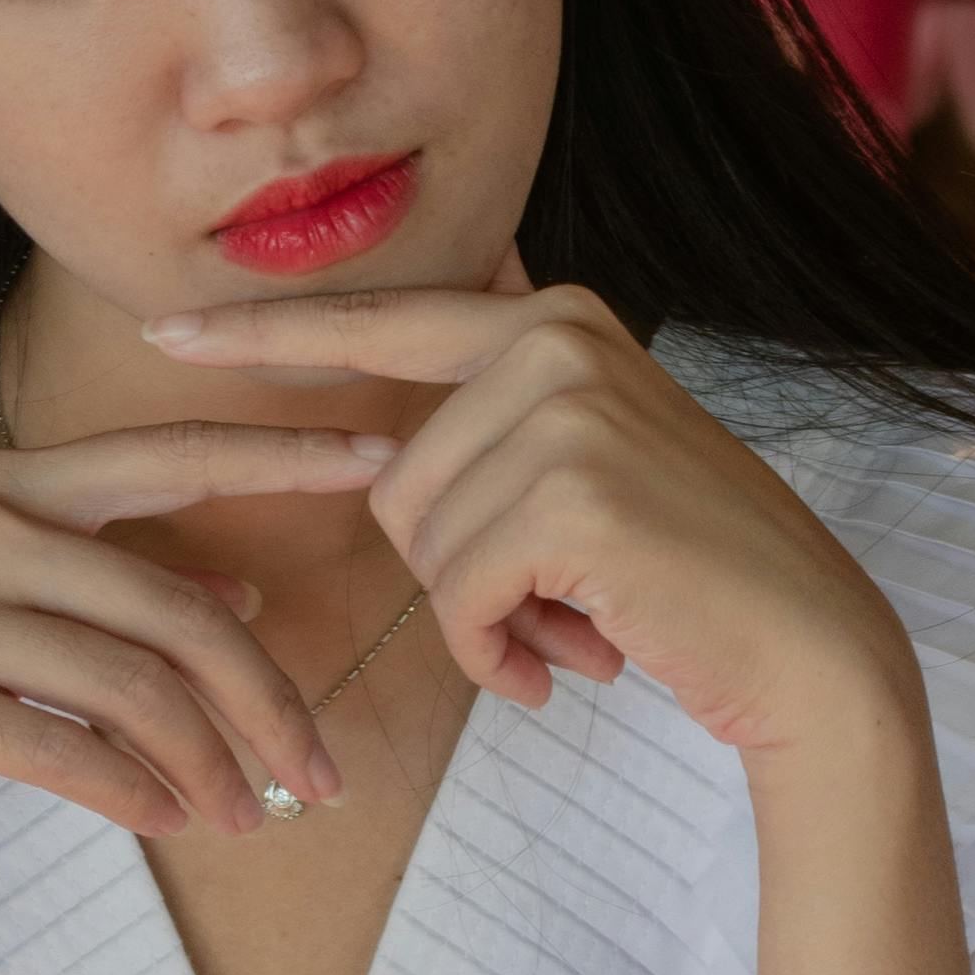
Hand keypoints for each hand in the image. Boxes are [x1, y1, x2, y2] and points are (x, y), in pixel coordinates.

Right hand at [0, 417, 405, 880]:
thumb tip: (250, 601)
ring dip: (209, 764)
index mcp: (9, 483)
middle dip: (270, 700)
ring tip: (251, 817)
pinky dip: (128, 791)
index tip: (377, 458)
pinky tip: (168, 822)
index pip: (170, 456)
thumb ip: (105, 568)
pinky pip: (56, 750)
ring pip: (129, 688)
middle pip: (176, 611)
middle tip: (324, 771)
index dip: (278, 454)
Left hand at [142, 273, 921, 767]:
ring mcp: (566, 408)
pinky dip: (499, 651)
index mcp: (551, 318)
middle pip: (394, 477)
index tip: (165, 335)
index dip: (267, 337)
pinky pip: (458, 595)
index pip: (380, 322)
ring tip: (579, 625)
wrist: (808, 649)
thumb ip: (494, 434)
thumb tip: (381, 462)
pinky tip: (577, 656)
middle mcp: (555, 338)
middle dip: (456, 569)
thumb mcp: (589, 466)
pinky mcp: (570, 495)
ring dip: (486, 618)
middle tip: (557, 606)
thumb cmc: (685, 577)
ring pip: (421, 540)